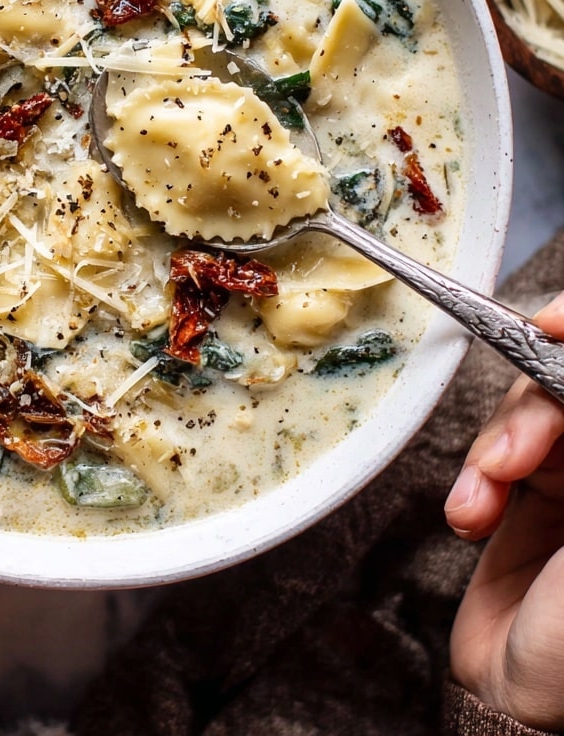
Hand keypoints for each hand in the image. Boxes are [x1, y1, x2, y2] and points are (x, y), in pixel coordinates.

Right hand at [446, 295, 563, 730]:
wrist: (530, 708)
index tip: (548, 325)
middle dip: (532, 408)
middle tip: (513, 453)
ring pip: (528, 411)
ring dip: (496, 448)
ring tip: (484, 498)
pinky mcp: (533, 495)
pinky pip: (495, 452)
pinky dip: (474, 477)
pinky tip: (472, 515)